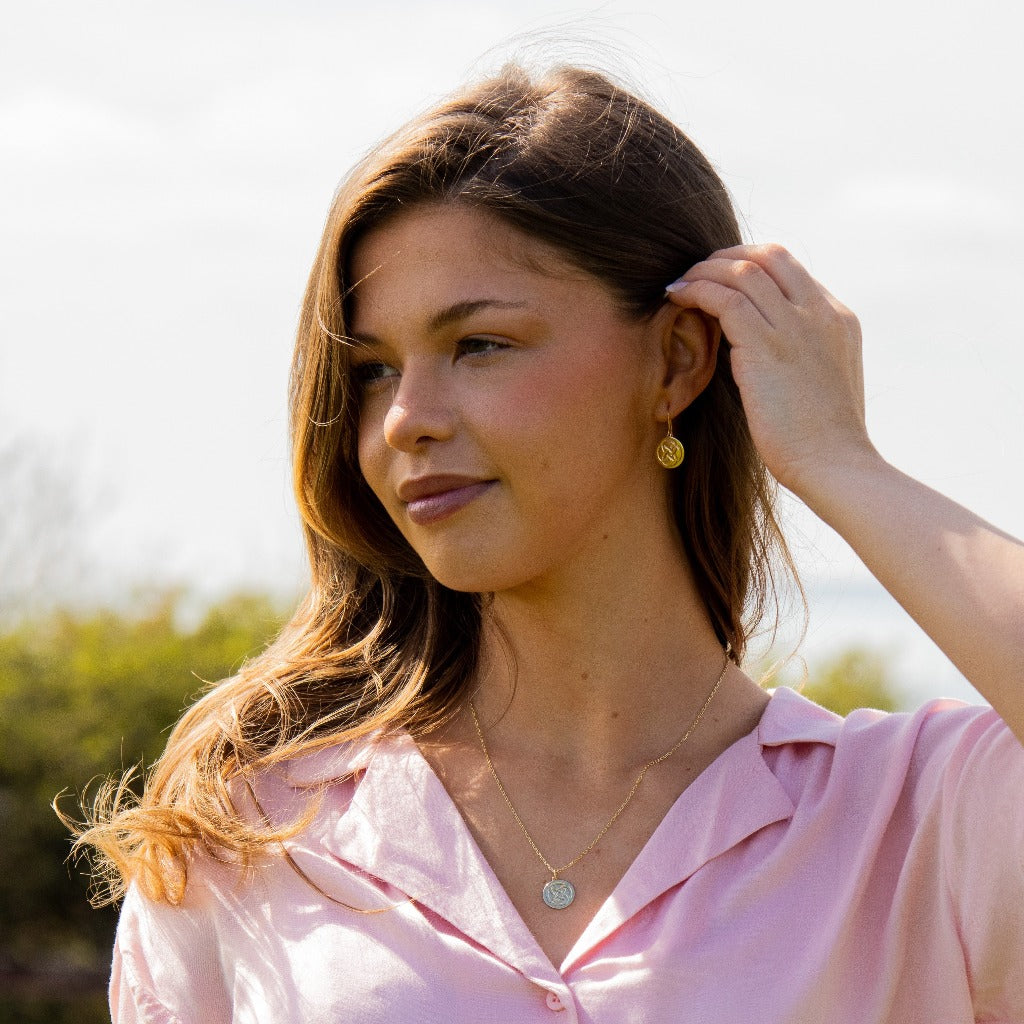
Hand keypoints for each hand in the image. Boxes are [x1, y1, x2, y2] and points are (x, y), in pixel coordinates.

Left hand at [666, 243, 878, 503]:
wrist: (835, 465)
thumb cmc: (823, 442)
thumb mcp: (823, 385)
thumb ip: (802, 357)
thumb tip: (766, 355)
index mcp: (838, 319)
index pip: (790, 269)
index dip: (750, 265)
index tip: (720, 278)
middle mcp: (820, 313)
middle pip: (768, 255)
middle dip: (725, 256)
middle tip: (695, 271)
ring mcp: (796, 326)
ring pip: (743, 271)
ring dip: (704, 271)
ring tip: (678, 283)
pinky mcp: (766, 346)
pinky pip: (725, 298)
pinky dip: (696, 290)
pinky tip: (676, 297)